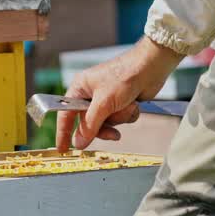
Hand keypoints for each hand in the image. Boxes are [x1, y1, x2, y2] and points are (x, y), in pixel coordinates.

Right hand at [56, 38, 184, 151]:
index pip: (66, 114)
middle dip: (103, 127)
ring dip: (119, 118)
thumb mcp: (104, 103)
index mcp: (80, 88)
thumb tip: (78, 144)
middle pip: (89, 123)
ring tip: (128, 107)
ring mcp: (106, 100)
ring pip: (106, 123)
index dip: (63, 132)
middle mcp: (91, 95)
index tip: (62, 149)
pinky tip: (134, 104)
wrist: (151, 66)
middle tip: (113, 134)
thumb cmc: (124, 77)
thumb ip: (90, 125)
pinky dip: (128, 115)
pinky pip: (119, 120)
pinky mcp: (120, 103)